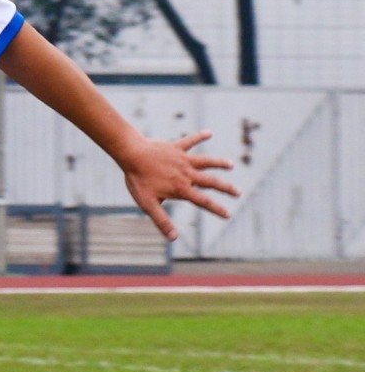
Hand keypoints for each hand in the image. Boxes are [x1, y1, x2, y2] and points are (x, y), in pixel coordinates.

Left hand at [121, 130, 240, 239]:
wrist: (131, 154)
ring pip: (206, 161)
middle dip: (226, 188)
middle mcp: (186, 174)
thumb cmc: (138, 180)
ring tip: (231, 165)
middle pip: (211, 182)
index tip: (228, 214)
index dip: (217, 209)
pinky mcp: (176, 147)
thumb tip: (173, 238)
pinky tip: (209, 132)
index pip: (204, 202)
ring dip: (219, 163)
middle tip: (239, 193)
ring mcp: (183, 159)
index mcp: (181, 188)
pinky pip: (190, 141)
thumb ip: (162, 221)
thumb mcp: (148, 204)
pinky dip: (199, 136)